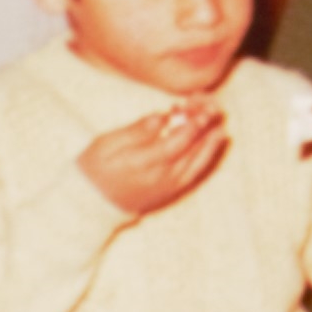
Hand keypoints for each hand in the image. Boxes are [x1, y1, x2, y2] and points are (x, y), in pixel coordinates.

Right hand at [81, 99, 227, 215]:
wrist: (90, 203)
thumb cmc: (94, 169)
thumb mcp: (106, 144)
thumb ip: (136, 131)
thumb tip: (161, 117)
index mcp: (143, 162)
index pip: (176, 142)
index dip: (191, 124)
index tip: (199, 108)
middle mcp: (160, 177)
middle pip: (191, 151)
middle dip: (206, 129)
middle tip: (214, 111)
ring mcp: (167, 187)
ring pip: (197, 164)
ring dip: (210, 145)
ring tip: (221, 128)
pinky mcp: (169, 192)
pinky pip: (193, 175)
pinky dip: (205, 159)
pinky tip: (211, 146)